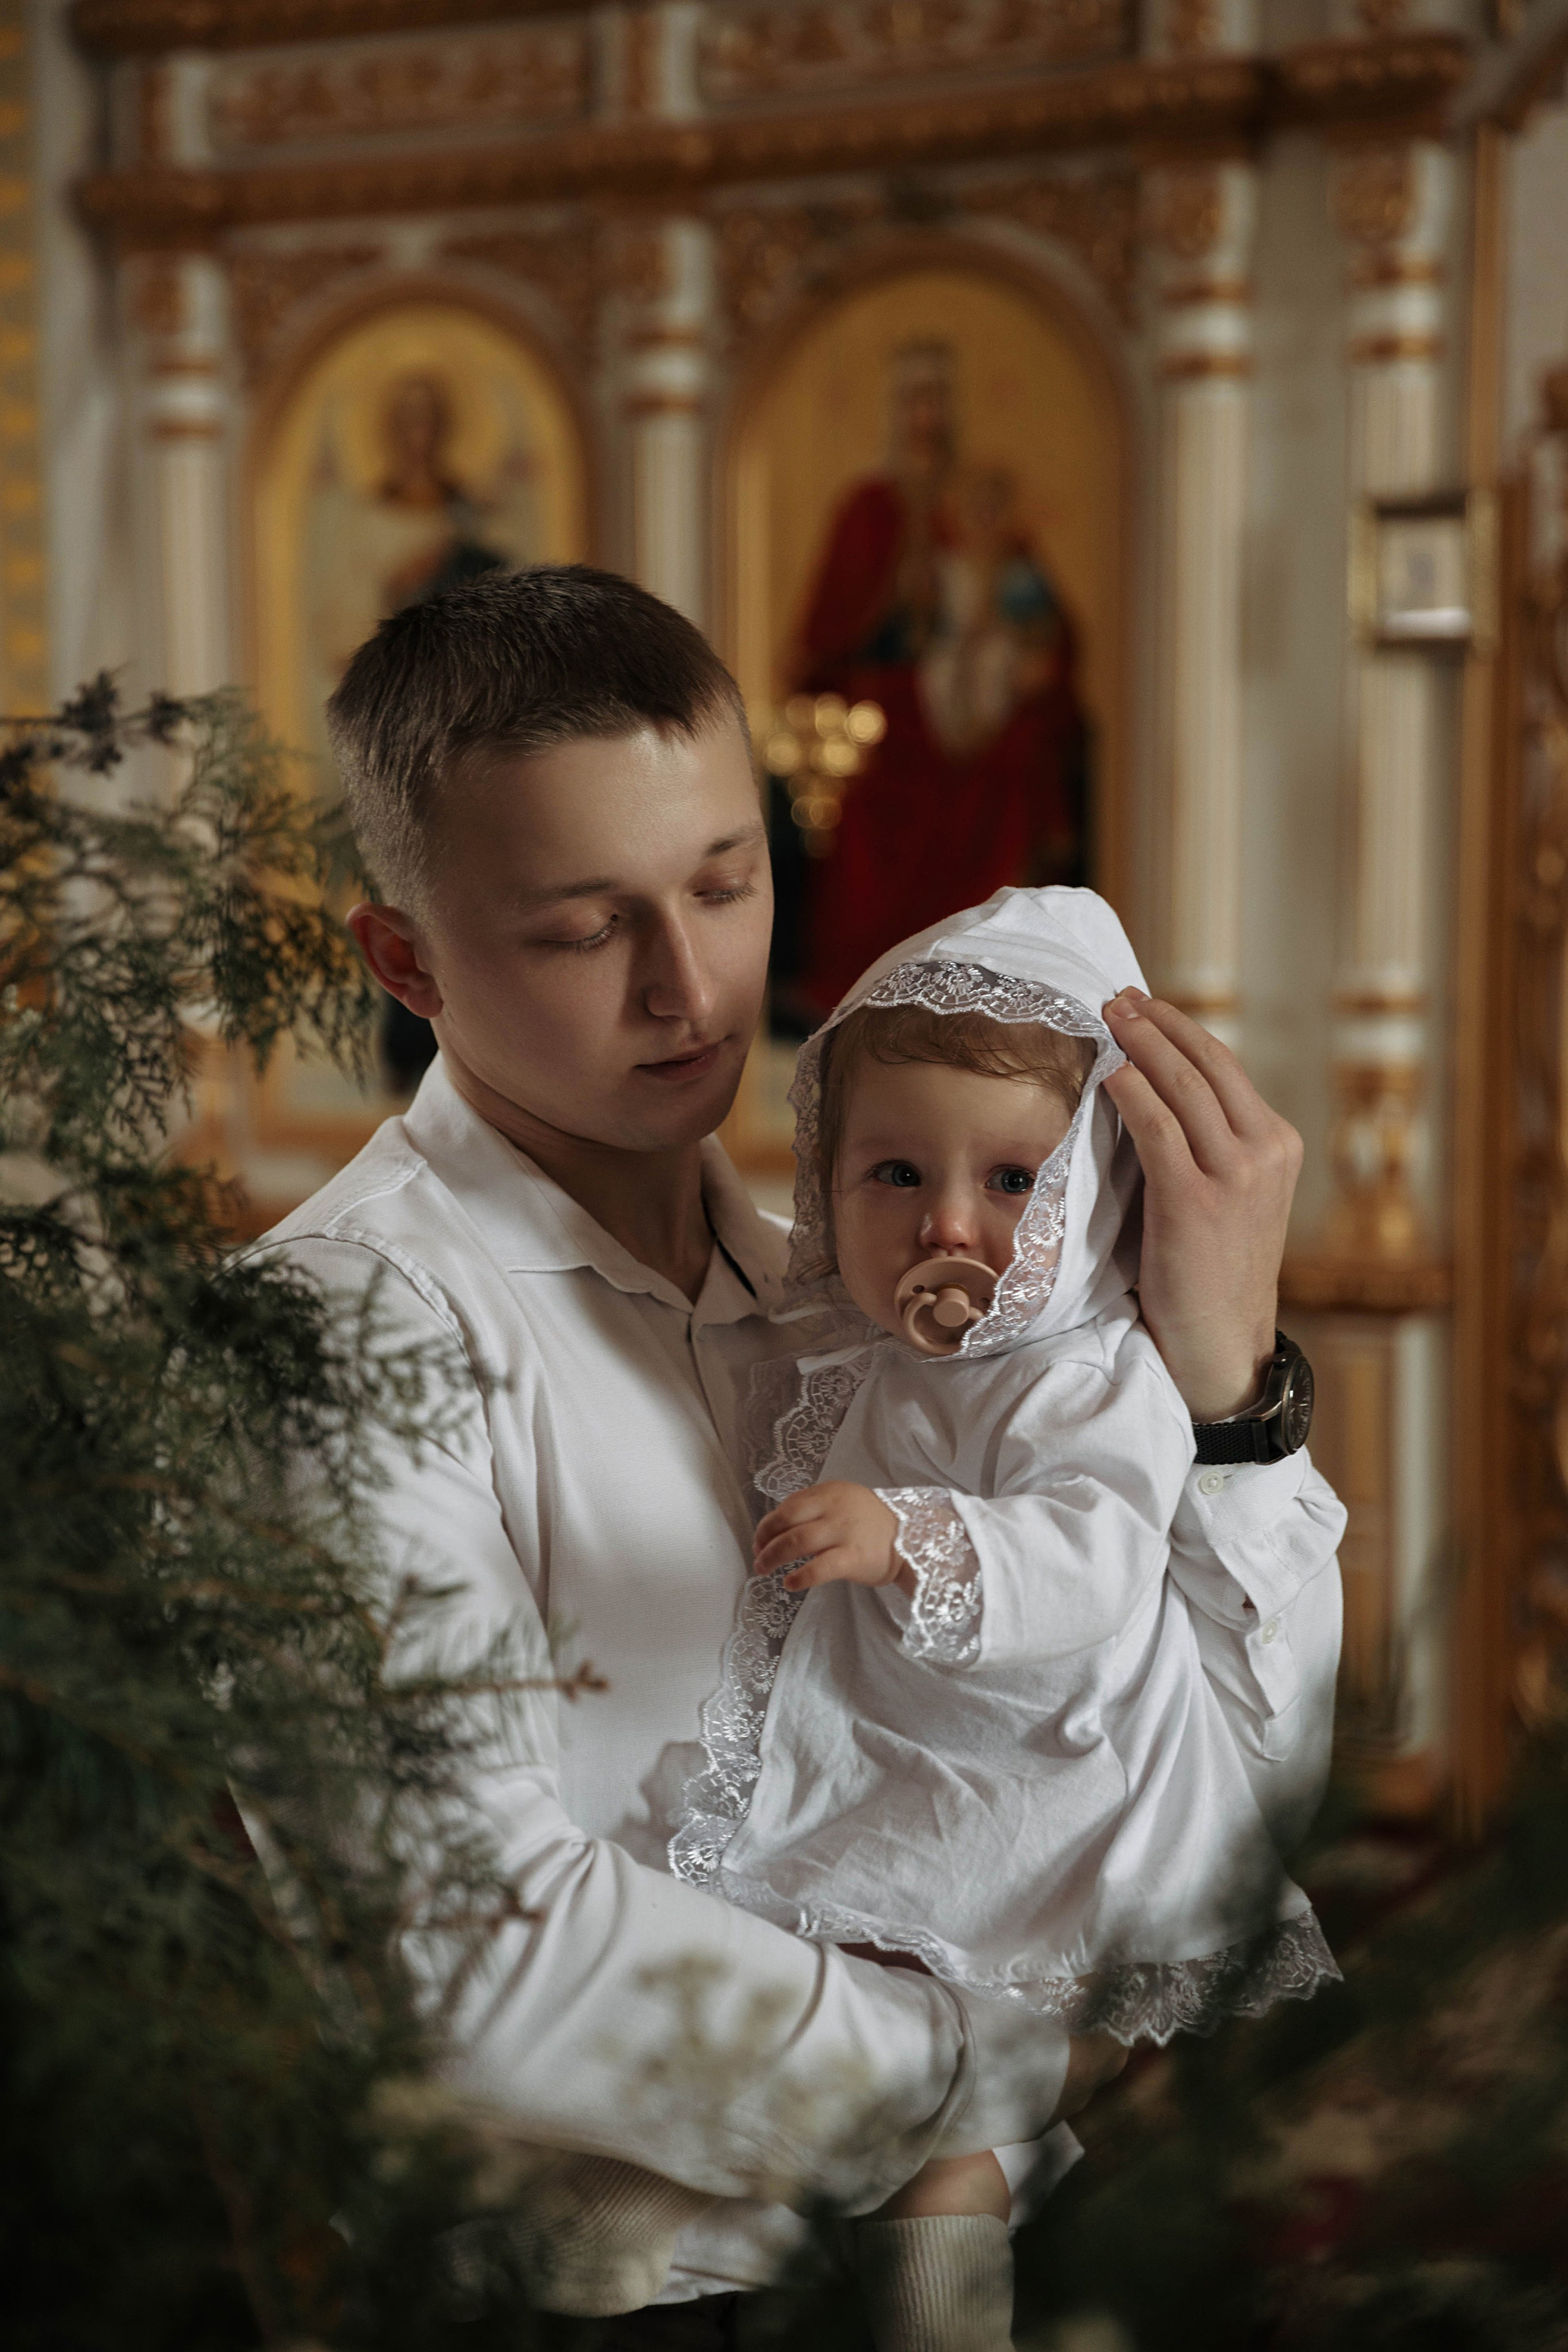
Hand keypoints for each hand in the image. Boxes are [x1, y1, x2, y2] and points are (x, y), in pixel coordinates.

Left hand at [753, 1482, 901, 1592]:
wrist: (914, 1541)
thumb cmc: (872, 1525)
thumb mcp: (844, 1503)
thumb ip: (815, 1508)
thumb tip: (778, 1527)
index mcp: (831, 1492)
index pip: (789, 1505)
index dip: (768, 1524)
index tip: (759, 1539)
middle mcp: (835, 1507)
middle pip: (787, 1521)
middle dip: (765, 1539)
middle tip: (758, 1555)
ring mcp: (844, 1532)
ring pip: (797, 1541)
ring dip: (774, 1556)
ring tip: (764, 1569)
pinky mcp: (853, 1557)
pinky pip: (819, 1567)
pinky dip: (800, 1576)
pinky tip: (790, 1583)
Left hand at [1102, 990, 1301, 1421]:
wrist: (1219, 1344)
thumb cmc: (1206, 1271)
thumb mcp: (1223, 1195)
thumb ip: (1203, 1146)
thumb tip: (1149, 1090)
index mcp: (1278, 1145)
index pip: (1226, 1068)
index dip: (1181, 1029)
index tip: (1143, 1004)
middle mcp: (1266, 1152)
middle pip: (1208, 1064)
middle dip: (1159, 1023)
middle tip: (1118, 996)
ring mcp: (1236, 1176)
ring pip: (1185, 1086)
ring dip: (1141, 1043)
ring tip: (1107, 1017)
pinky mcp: (1196, 1201)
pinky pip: (1159, 1128)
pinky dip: (1132, 1092)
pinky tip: (1109, 1072)